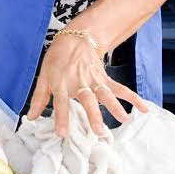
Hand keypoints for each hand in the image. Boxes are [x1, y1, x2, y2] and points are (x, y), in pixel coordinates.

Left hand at [26, 32, 146, 137]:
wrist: (75, 39)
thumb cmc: (57, 60)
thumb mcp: (43, 76)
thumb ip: (39, 98)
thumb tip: (31, 118)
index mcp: (61, 84)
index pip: (60, 103)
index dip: (60, 117)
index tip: (62, 134)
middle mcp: (79, 83)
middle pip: (87, 100)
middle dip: (94, 115)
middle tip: (98, 132)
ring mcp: (94, 80)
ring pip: (105, 94)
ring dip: (115, 106)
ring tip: (124, 119)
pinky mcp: (105, 78)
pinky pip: (120, 88)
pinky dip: (133, 97)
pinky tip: (144, 108)